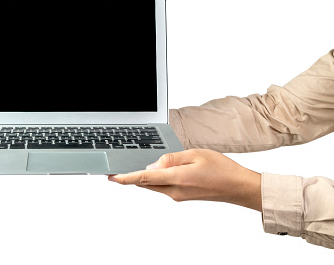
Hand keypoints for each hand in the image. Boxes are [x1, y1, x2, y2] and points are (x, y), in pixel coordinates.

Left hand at [108, 149, 261, 210]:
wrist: (238, 187)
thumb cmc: (221, 169)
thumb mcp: (195, 154)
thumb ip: (171, 159)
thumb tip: (152, 165)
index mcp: (176, 179)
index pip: (144, 179)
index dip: (125, 178)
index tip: (111, 177)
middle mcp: (174, 191)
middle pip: (145, 183)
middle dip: (130, 177)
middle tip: (116, 169)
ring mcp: (178, 195)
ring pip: (153, 185)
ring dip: (144, 177)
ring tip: (135, 166)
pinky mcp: (182, 196)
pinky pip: (162, 187)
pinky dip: (155, 179)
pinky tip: (158, 170)